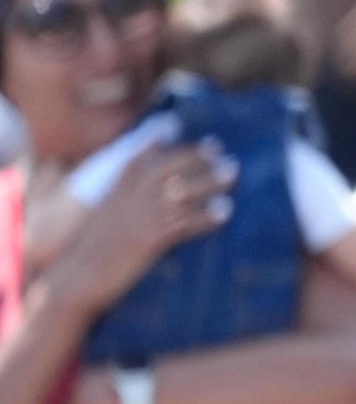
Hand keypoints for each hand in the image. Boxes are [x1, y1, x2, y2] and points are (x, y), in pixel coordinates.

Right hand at [45, 144, 231, 312]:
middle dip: (192, 155)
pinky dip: (206, 216)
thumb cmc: (88, 252)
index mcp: (113, 192)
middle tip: (217, 148)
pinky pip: (183, 224)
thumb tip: (131, 194)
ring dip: (208, 181)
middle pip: (164, 168)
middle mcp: (127, 200)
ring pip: (179, 192)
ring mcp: (138, 218)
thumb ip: (117, 201)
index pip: (134, 157)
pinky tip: (225, 213)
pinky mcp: (147, 240)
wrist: (75, 279)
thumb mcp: (101, 219)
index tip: (173, 124)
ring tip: (231, 173)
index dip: (154, 139)